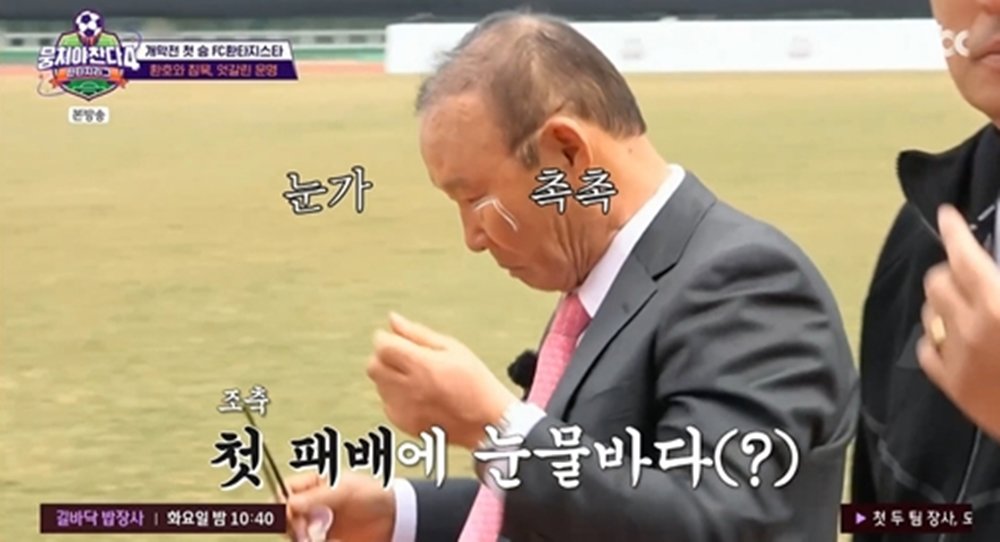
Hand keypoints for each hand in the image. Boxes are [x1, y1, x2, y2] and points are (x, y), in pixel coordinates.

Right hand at [284, 471, 394, 541]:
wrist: (397, 518)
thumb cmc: (374, 494)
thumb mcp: (344, 491)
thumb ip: (317, 497)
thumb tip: (290, 503)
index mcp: (315, 486)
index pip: (286, 492)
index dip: (284, 503)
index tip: (292, 514)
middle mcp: (313, 505)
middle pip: (287, 518)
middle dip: (296, 526)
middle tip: (308, 532)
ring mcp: (319, 525)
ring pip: (297, 536)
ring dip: (306, 538)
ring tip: (323, 538)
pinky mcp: (327, 541)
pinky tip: (335, 541)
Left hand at [367, 312, 518, 449]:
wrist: (486, 422)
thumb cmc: (473, 380)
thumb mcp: (452, 348)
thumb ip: (418, 334)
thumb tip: (392, 319)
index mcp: (423, 366)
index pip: (383, 346)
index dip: (385, 338)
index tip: (394, 338)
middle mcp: (410, 388)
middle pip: (373, 366)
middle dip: (382, 356)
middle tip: (403, 356)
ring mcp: (405, 409)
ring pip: (379, 384)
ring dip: (389, 375)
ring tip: (417, 377)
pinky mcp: (404, 423)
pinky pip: (387, 402)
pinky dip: (396, 395)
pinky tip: (418, 395)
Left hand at [918, 204, 999, 440]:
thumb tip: (992, 275)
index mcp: (999, 304)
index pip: (964, 256)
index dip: (955, 231)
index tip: (948, 214)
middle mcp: (970, 326)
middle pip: (937, 281)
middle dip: (949, 269)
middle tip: (967, 271)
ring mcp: (956, 357)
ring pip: (928, 312)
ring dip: (942, 302)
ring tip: (962, 304)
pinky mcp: (950, 386)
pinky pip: (926, 349)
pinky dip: (936, 337)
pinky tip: (952, 338)